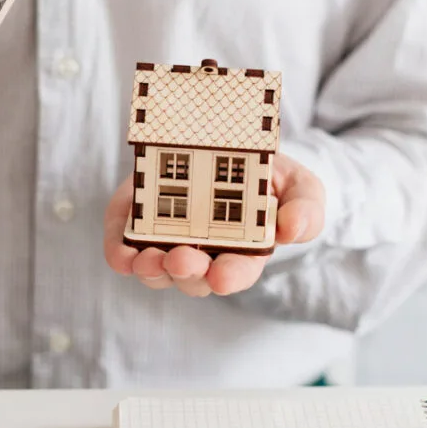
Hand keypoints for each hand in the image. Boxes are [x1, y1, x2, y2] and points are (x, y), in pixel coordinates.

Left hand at [103, 152, 324, 296]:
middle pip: (191, 277)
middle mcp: (205, 255)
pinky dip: (120, 254)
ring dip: (150, 269)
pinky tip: (121, 254)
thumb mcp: (301, 187)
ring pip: (156, 270)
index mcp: (245, 253)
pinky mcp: (138, 225)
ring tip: (148, 260)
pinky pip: (124, 249)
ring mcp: (169, 242)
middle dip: (186, 272)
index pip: (236, 273)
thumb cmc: (272, 179)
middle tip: (182, 260)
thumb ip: (306, 210)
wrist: (233, 150)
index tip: (222, 276)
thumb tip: (292, 229)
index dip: (229, 277)